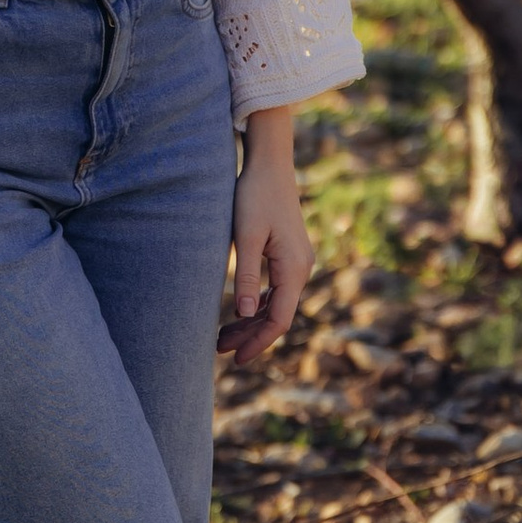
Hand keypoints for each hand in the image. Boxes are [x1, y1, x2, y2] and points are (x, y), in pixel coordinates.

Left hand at [218, 124, 312, 368]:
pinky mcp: (288, 254)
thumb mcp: (246, 236)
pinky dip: (258, 304)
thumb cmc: (254, 195)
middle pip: (278, 315)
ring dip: (252, 322)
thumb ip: (248, 276)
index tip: (235, 359)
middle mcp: (301, 268)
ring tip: (223, 336)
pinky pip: (276, 290)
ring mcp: (297, 262)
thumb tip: (247, 314)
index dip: (258, 342)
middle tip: (219, 350)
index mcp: (294, 268)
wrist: (270, 163)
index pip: (279, 319)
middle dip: (251, 336)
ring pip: (277, 304)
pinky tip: (239, 311)